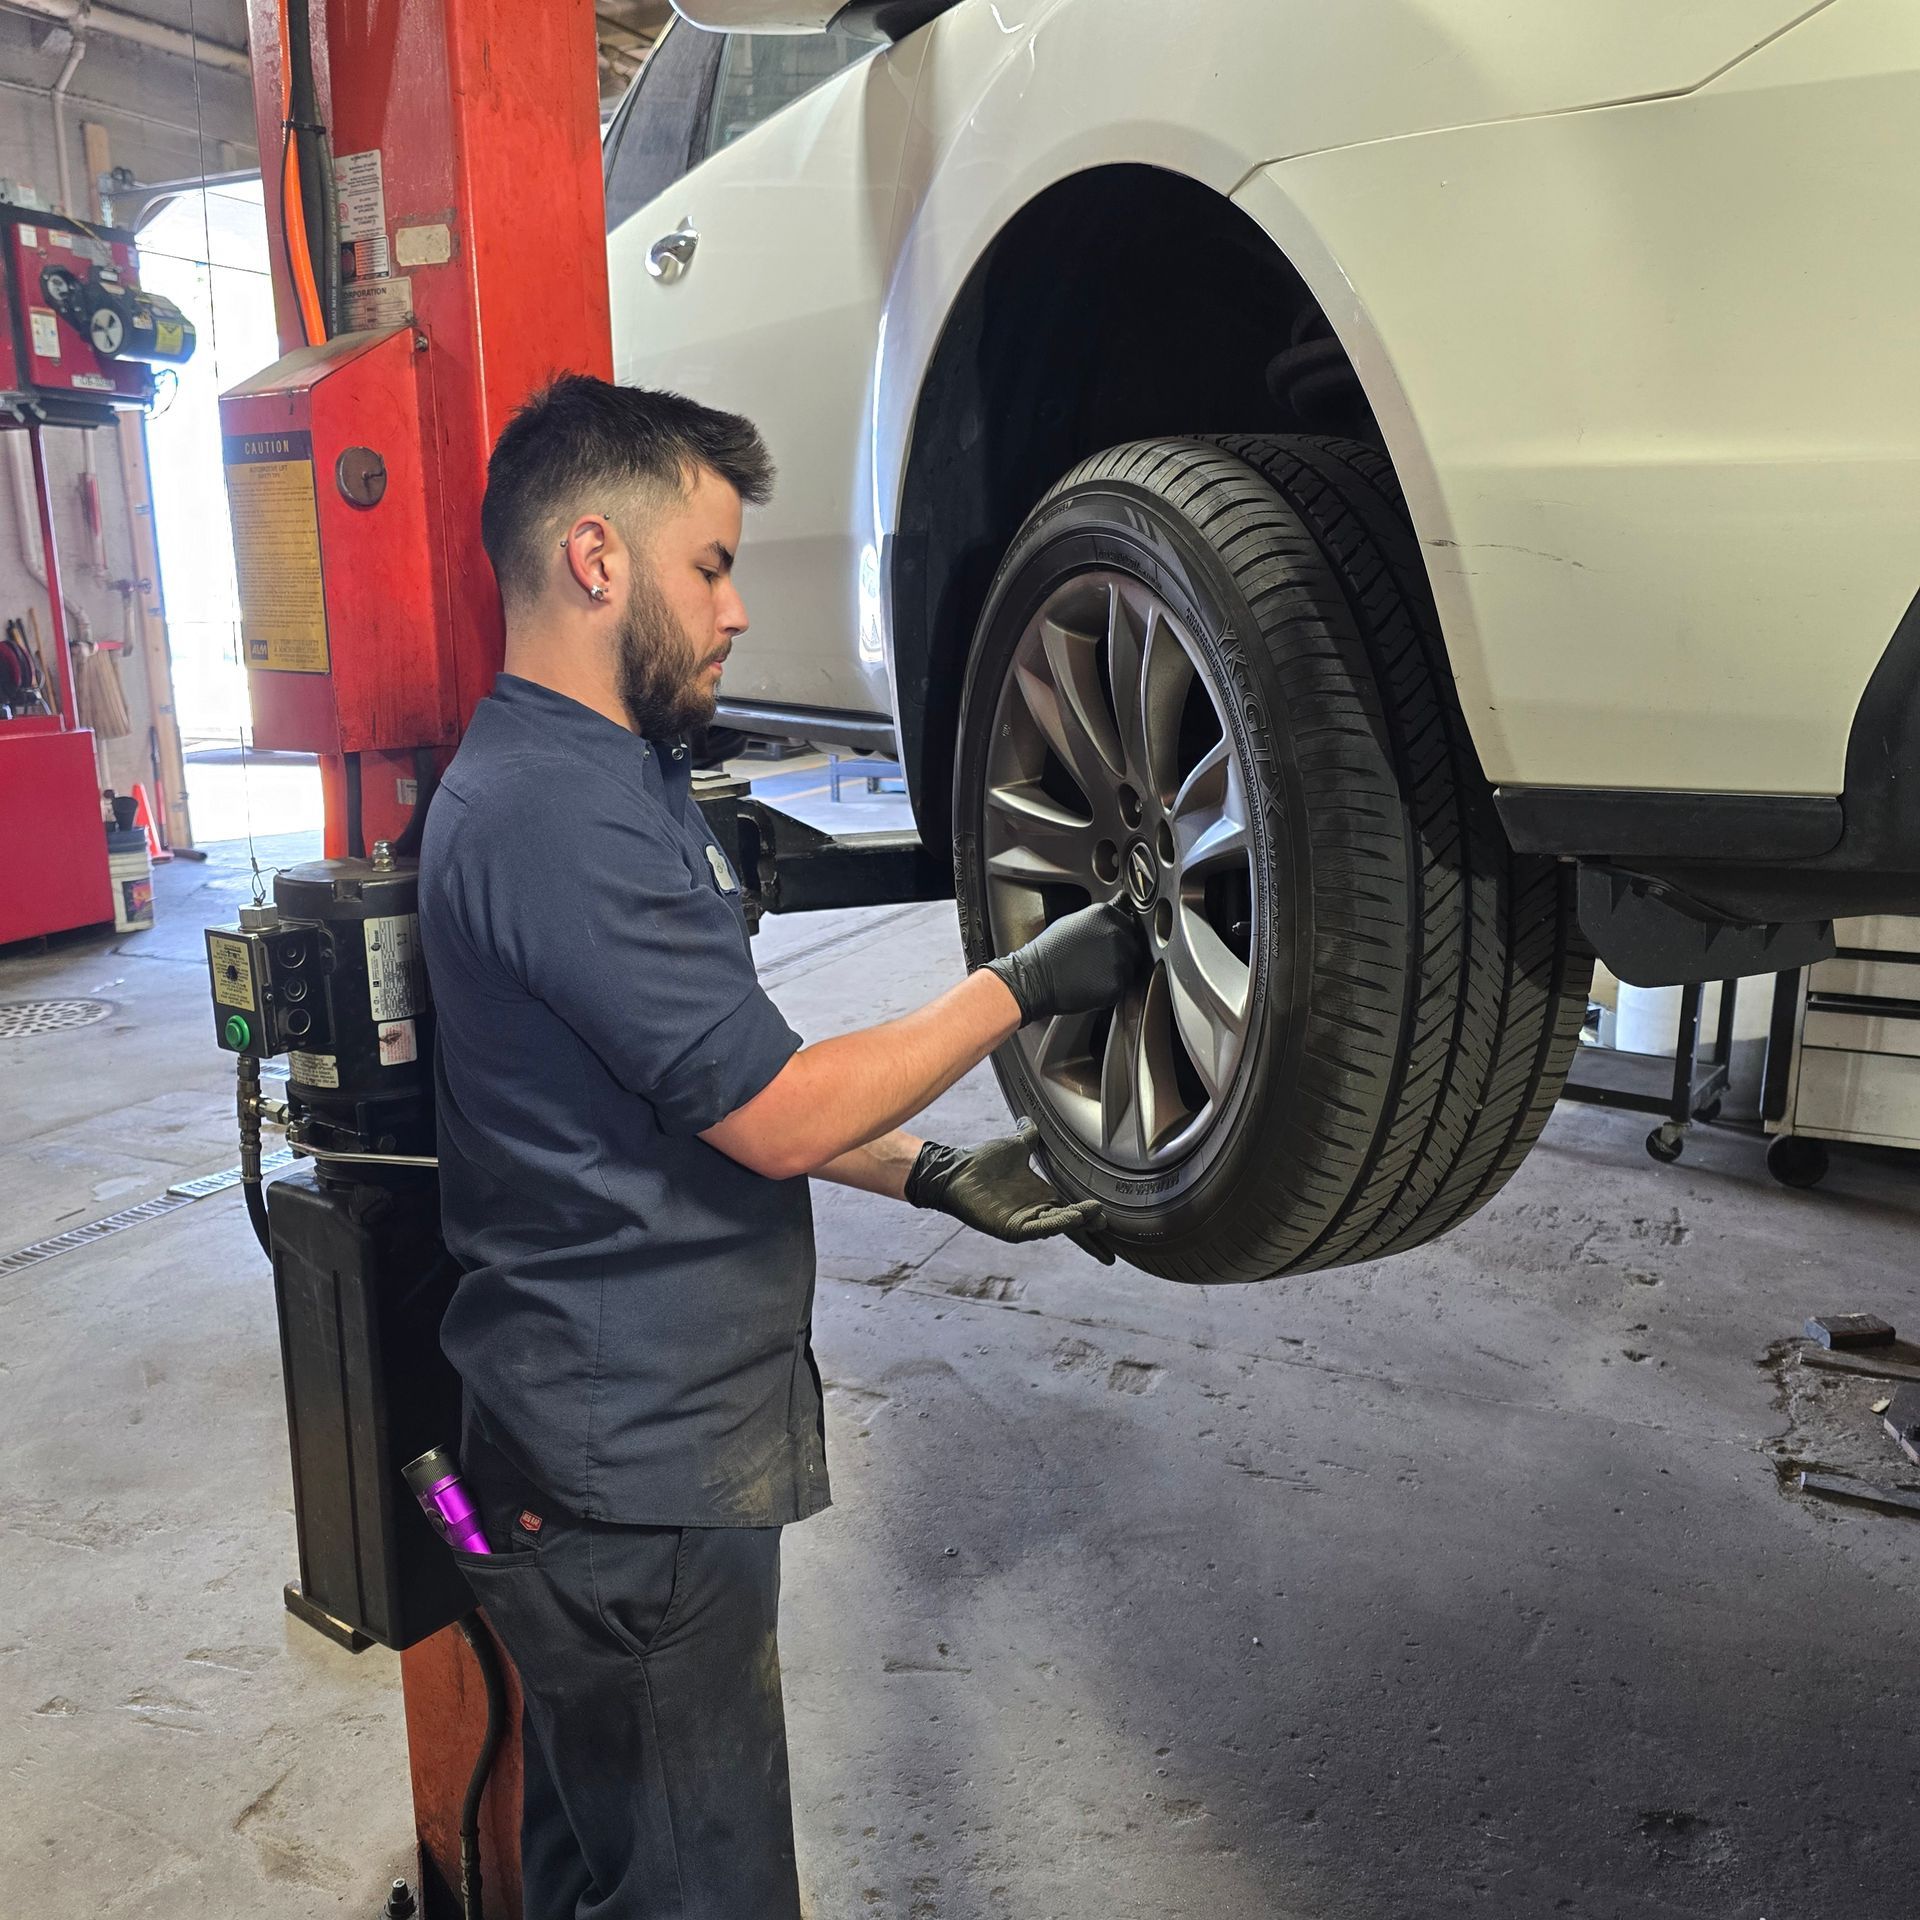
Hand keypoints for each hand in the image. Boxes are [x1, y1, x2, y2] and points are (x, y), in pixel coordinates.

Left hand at [905, 1120, 1110, 1256]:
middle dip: (1090, 1226)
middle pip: (1070, 1224)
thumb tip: (1030, 1120)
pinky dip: (1055, 1224)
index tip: (1109, 1216)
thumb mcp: (1014, 1146)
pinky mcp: (1010, 1228)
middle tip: (1110, 1227)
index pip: (1071, 1208)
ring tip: (1096, 1217)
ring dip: (1077, 1222)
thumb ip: (1027, 1136)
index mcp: (1039, 1195)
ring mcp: (1023, 1221)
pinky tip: (1071, 1218)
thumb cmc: (981, 1162)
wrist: (955, 1169)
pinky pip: (1038, 1229)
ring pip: (1058, 1225)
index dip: (1089, 1214)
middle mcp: (1035, 1210)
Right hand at [983, 901, 1143, 1024]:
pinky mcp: (1117, 983)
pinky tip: (1092, 982)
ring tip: (1091, 971)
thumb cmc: (1048, 950)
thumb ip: (1100, 916)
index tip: (1113, 938)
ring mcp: (1119, 959)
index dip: (1122, 930)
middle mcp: (1117, 934)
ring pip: (1130, 966)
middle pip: (1133, 944)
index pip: (1129, 919)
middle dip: (1121, 951)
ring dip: (1116, 970)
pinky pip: (1122, 985)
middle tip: (1096, 960)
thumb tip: (1118, 905)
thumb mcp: (1073, 920)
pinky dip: (1110, 987)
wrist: (1034, 978)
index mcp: (1106, 915)